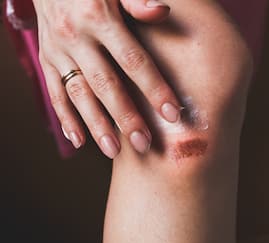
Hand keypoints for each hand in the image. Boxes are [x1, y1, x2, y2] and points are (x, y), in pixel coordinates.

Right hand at [32, 0, 181, 157]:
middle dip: (125, 117)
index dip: (154, 88)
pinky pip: (54, 92)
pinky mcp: (46, 59)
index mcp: (100, 17)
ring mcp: (58, 51)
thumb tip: (162, 12)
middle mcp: (77, 37)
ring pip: (79, 94)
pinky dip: (65, 118)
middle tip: (143, 144)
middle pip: (106, 84)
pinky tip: (79, 140)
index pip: (133, 60)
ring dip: (96, 125)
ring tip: (113, 150)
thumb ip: (137, 1)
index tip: (172, 113)